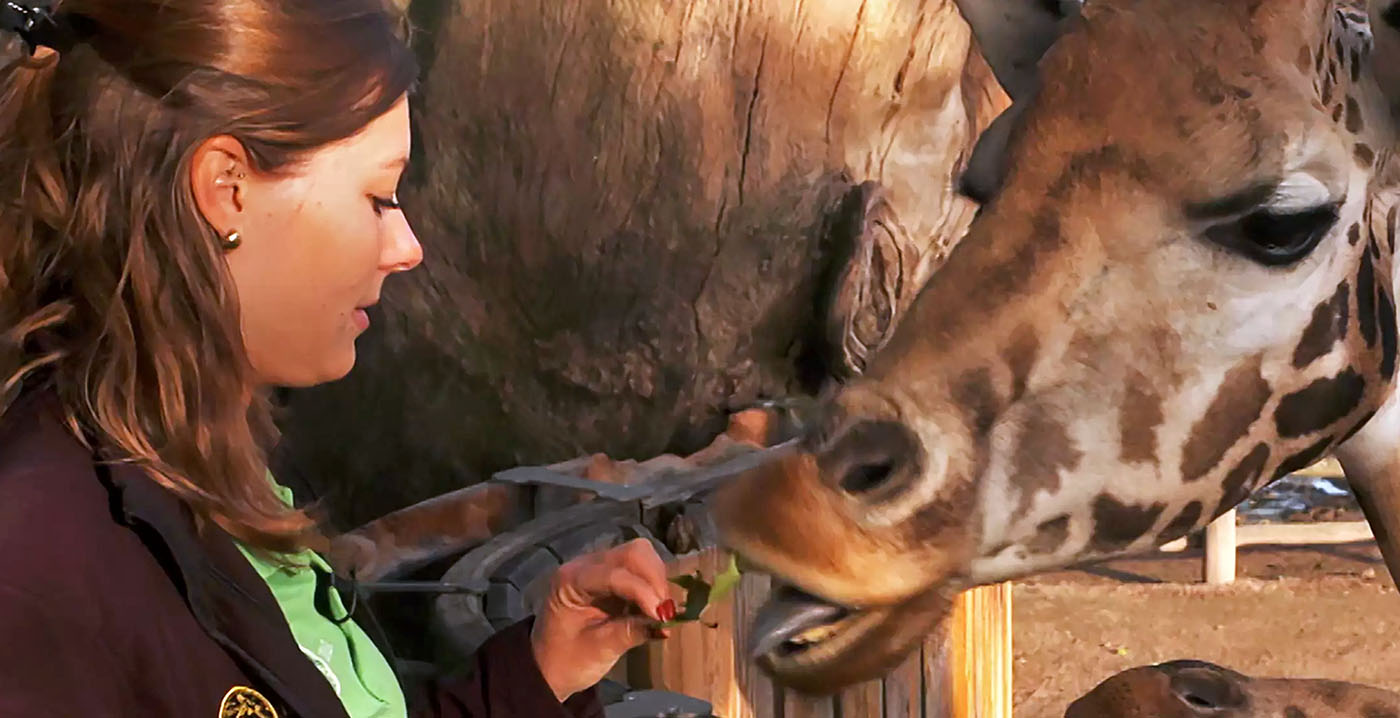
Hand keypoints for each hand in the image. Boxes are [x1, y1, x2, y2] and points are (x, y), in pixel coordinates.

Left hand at [529, 538, 676, 700]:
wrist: (547, 667)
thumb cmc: (566, 661)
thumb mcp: (598, 650)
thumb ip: (631, 632)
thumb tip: (666, 624)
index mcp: (570, 581)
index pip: (614, 574)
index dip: (643, 592)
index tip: (663, 617)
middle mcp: (584, 565)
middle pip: (631, 553)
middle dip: (654, 580)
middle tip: (665, 612)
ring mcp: (598, 567)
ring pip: (639, 555)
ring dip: (656, 580)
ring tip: (662, 611)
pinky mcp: (611, 575)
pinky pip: (639, 568)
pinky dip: (652, 584)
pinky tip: (656, 607)